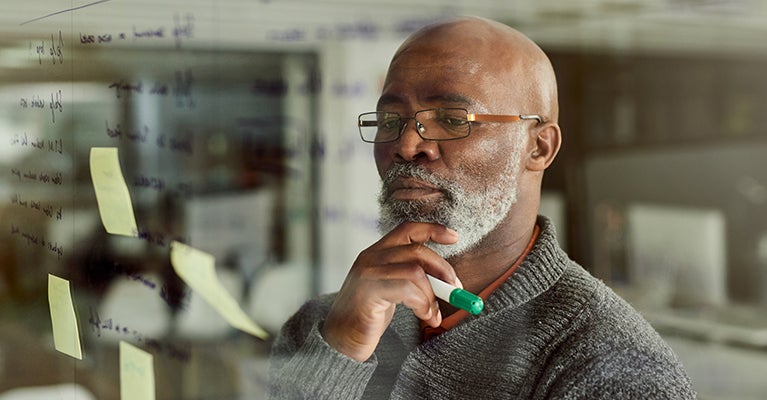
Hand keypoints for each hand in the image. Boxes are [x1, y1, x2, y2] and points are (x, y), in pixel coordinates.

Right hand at [321, 222, 459, 361]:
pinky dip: (424, 304)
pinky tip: (425, 316)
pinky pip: (407, 289)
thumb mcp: (391, 291)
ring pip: (415, 271)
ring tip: (433, 314)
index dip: (432, 229)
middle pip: (417, 251)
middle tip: (454, 291)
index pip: (407, 229)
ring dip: (432, 295)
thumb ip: (412, 280)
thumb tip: (448, 283)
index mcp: (376, 253)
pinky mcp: (369, 291)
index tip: (454, 237)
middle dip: (443, 270)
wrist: (340, 340)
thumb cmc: (367, 317)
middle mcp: (370, 257)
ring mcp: (368, 273)